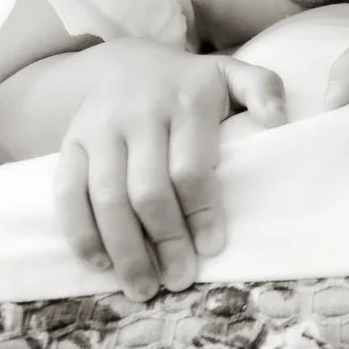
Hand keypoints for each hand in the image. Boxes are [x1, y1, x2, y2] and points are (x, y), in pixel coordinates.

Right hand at [52, 40, 287, 302]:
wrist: (124, 62)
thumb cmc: (189, 83)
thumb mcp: (232, 74)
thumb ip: (263, 89)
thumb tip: (280, 121)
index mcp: (184, 102)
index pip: (190, 167)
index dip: (201, 213)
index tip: (212, 248)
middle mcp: (138, 116)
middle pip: (147, 190)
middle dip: (165, 241)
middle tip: (179, 280)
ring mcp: (99, 131)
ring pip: (106, 198)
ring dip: (124, 250)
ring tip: (144, 287)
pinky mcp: (70, 144)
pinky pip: (68, 194)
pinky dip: (81, 233)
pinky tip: (102, 264)